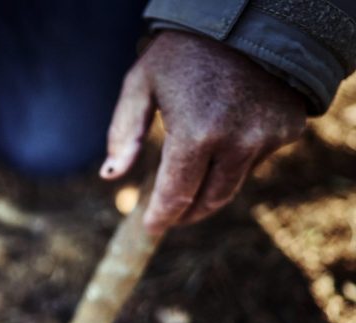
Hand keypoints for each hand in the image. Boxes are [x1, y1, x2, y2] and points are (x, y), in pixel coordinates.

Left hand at [101, 30, 305, 233]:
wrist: (249, 20)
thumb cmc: (183, 52)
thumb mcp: (141, 85)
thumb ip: (123, 132)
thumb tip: (110, 176)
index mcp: (195, 134)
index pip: (176, 194)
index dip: (162, 216)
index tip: (151, 227)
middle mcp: (236, 143)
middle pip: (208, 199)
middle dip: (185, 212)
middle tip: (170, 216)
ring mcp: (266, 138)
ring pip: (231, 184)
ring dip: (209, 190)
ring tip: (190, 186)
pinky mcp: (286, 131)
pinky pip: (254, 160)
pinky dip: (234, 160)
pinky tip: (223, 140)